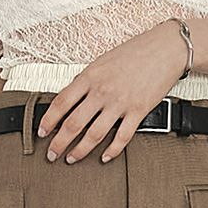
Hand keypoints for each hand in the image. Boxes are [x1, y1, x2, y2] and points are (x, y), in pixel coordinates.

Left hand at [36, 19, 187, 164]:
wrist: (165, 49)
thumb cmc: (135, 51)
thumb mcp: (103, 60)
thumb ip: (88, 79)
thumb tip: (72, 97)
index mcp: (91, 75)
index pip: (62, 102)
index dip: (48, 120)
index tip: (42, 131)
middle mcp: (103, 90)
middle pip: (74, 123)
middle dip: (59, 142)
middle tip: (51, 153)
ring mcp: (120, 102)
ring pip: (94, 134)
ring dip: (80, 150)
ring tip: (71, 158)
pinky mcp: (138, 111)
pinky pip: (122, 137)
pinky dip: (111, 150)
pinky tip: (104, 156)